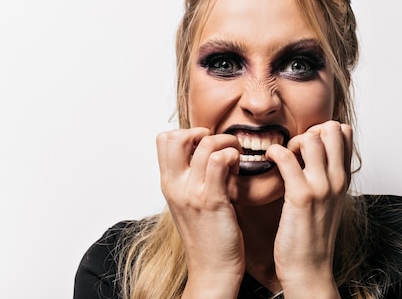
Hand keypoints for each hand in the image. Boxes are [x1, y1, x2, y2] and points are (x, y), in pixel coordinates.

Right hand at [156, 128, 243, 297]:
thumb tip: (202, 152)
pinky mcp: (213, 200)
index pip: (163, 139)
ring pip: (204, 144)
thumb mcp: (188, 202)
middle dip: (202, 132)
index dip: (186, 134)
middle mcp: (175, 185)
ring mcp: (192, 192)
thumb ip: (189, 177)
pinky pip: (220, 161)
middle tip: (219, 146)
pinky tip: (238, 169)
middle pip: (175, 136)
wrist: (212, 269)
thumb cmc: (206, 235)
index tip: (205, 145)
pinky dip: (232, 156)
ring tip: (235, 158)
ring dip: (226, 143)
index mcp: (168, 184)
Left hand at [266, 121, 352, 298]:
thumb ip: (327, 175)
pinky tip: (269, 160)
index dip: (322, 130)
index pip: (345, 133)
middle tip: (294, 149)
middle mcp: (337, 179)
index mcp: (344, 178)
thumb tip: (315, 152)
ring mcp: (322, 187)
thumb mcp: (329, 200)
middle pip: (331, 129)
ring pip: (312, 138)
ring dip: (291, 141)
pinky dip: (274, 153)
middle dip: (309, 130)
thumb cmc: (313, 235)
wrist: (309, 268)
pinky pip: (286, 157)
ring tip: (281, 156)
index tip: (306, 144)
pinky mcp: (301, 196)